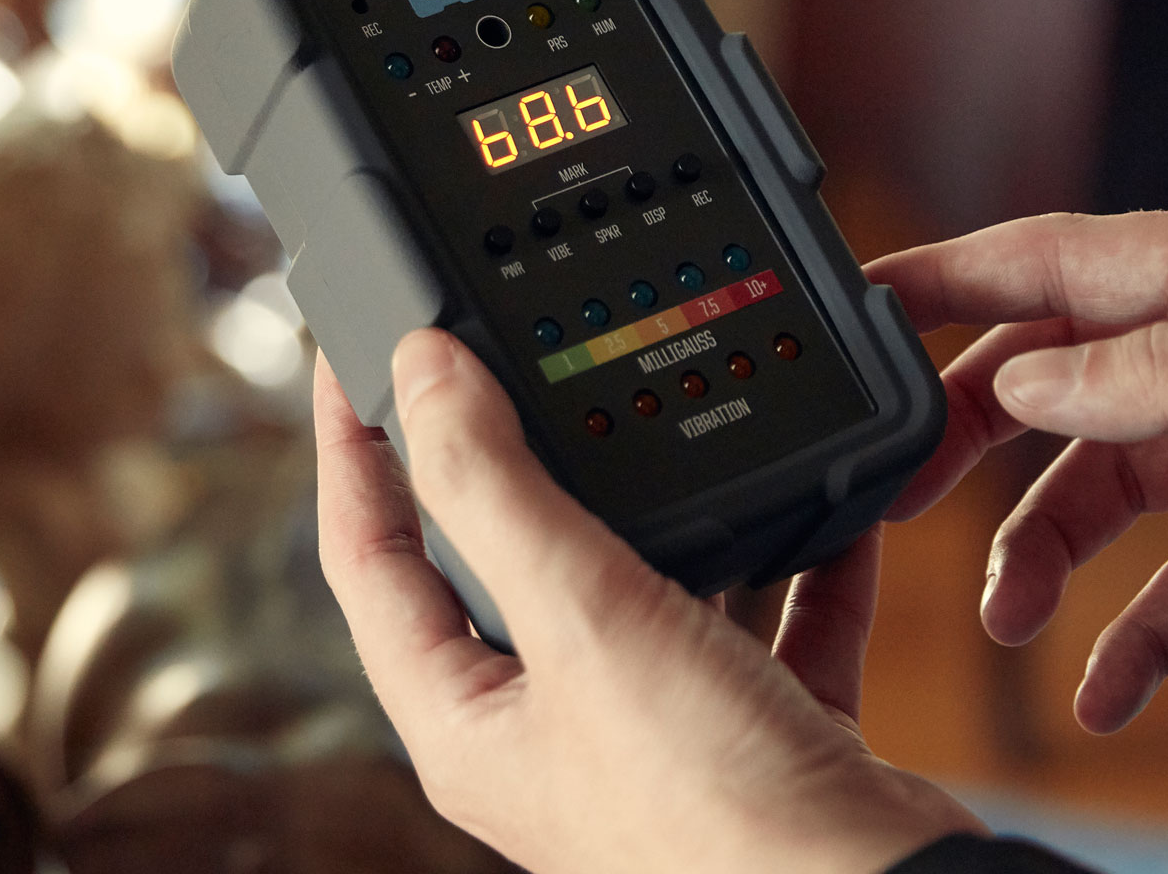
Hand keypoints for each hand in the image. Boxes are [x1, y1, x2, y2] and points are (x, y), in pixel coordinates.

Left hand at [313, 331, 981, 873]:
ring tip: (664, 409)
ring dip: (664, 506)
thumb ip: (496, 490)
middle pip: (502, 564)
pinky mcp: (760, 731)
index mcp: (467, 721)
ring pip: (643, 586)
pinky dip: (790, 559)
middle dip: (511, 461)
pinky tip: (817, 500)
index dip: (350, 450)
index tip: (352, 357)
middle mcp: (549, 729)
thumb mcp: (581, 619)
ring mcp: (656, 732)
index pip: (368, 560)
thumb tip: (422, 372)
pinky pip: (767, 619)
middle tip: (506, 358)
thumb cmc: (710, 810)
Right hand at [867, 203, 1167, 732]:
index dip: (953, 280)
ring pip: (1114, 492)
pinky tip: (1107, 689)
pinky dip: (1142, 636)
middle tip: (900, 492)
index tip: (861, 304)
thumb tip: (1030, 374)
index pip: (1064, 263)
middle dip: (973, 431)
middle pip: (1067, 380)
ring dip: (1047, 551)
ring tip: (1008, 617)